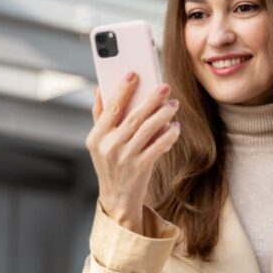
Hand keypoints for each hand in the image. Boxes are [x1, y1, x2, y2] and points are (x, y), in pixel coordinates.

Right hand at [86, 72, 180, 234]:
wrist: (117, 199)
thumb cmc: (110, 164)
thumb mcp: (99, 143)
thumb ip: (100, 116)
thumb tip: (99, 88)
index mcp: (96, 137)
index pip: (110, 108)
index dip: (122, 89)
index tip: (134, 74)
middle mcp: (109, 147)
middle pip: (133, 117)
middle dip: (150, 99)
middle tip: (164, 86)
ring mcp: (125, 158)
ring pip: (147, 130)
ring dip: (163, 115)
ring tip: (173, 104)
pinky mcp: (140, 168)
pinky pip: (158, 147)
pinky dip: (168, 135)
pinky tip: (175, 127)